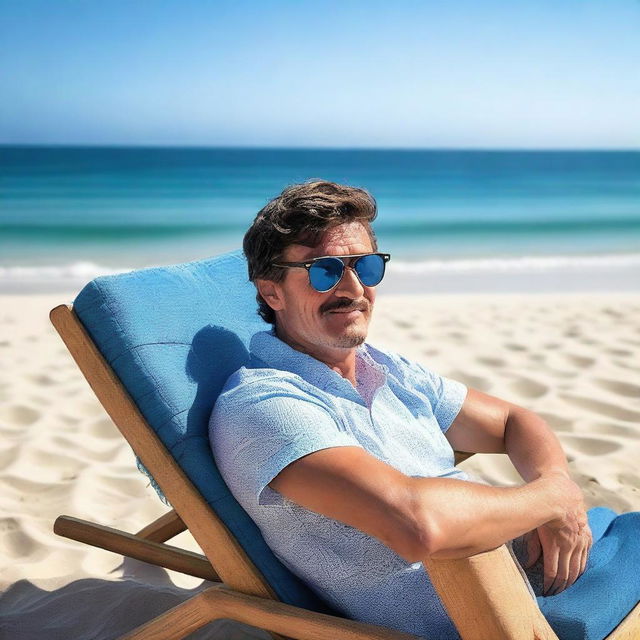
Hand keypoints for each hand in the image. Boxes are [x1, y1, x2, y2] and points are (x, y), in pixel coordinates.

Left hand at [537, 471, 592, 595]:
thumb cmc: (541, 509)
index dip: (549, 584)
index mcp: (556, 544)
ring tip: (564, 589)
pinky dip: (581, 569)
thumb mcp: (533, 527)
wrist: (559, 494)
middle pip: (566, 573)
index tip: (545, 591)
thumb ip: (531, 546)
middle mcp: (570, 545)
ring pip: (578, 568)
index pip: (554, 572)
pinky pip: (586, 558)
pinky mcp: (587, 537)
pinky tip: (577, 575)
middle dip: (559, 586)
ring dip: (571, 581)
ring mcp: (581, 542)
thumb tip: (528, 564)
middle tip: (554, 594)